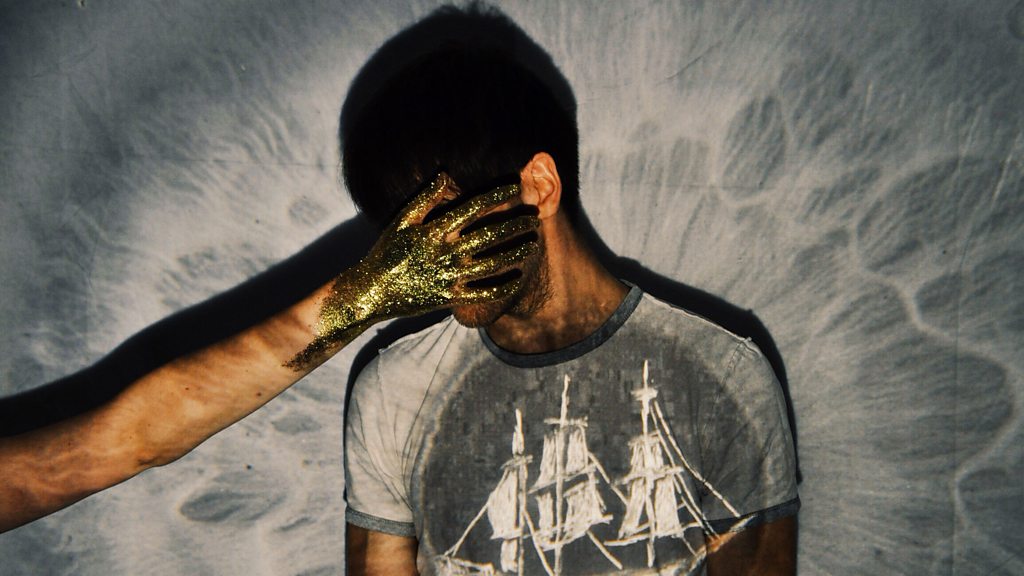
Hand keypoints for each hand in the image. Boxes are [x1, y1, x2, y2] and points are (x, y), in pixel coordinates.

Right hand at [287, 172, 537, 368]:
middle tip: (534, 217)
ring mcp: (448, 277)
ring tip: (532, 243)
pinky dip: (501, 286)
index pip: (472, 208)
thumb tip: (445, 174)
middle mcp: (444, 253)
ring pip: (491, 263)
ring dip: (514, 252)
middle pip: (488, 235)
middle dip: (514, 224)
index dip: (495, 195)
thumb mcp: (401, 221)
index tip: (514, 187)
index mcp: (433, 231)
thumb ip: (425, 198)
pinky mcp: (449, 298)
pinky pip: (481, 292)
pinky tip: (516, 277)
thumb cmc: (386, 251)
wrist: (371, 292)